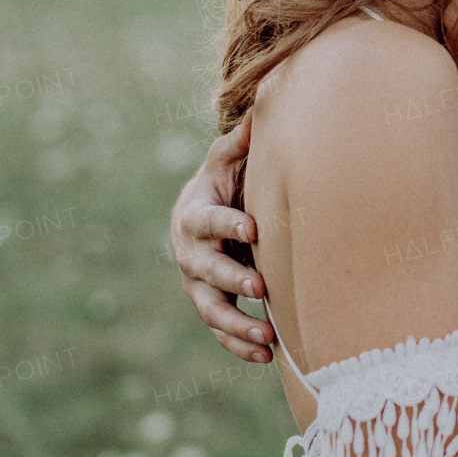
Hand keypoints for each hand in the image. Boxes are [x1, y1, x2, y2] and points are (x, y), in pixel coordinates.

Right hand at [169, 117, 273, 362]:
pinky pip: (220, 332)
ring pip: (209, 310)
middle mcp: (189, 254)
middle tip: (259, 287)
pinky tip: (268, 356)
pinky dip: (240, 346)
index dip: (228, 225)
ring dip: (236, 325)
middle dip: (231, 279)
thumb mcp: (229, 160)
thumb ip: (242, 141)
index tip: (255, 228)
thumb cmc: (226, 183)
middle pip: (204, 270)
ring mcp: (197, 285)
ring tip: (267, 336)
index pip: (207, 221)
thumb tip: (264, 100)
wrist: (208, 216)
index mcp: (194, 214)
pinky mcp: (210, 307)